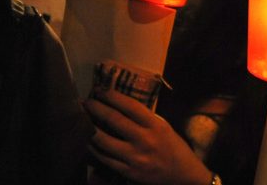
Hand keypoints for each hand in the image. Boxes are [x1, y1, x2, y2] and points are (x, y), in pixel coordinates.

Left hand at [84, 88, 211, 184]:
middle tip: (86, 102)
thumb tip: (120, 106)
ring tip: (82, 120)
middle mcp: (145, 139)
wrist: (183, 175)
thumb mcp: (164, 127)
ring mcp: (135, 157)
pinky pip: (104, 158)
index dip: (112, 96)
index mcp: (156, 125)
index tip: (100, 91)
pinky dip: (93, 149)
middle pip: (114, 119)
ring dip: (89, 128)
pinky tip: (88, 141)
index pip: (130, 106)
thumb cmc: (174, 148)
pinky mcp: (128, 172)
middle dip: (96, 108)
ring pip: (103, 140)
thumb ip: (145, 118)